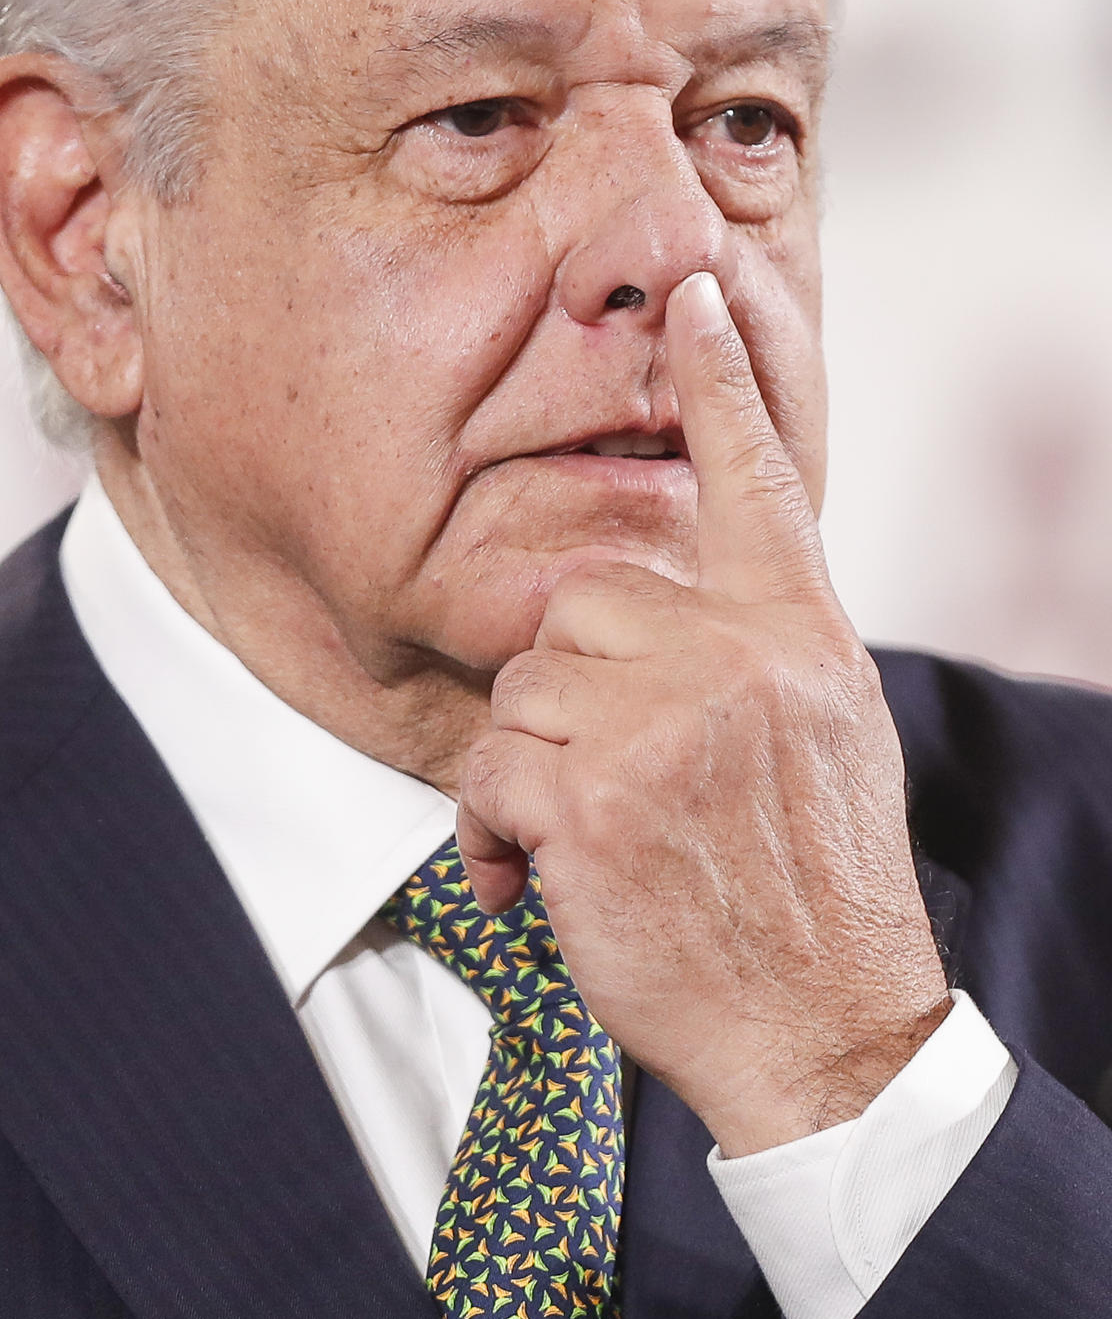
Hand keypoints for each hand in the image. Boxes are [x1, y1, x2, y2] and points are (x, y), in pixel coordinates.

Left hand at [457, 270, 949, 1156]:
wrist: (828, 1029)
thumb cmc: (819, 884)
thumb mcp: (829, 732)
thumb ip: (760, 644)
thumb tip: (692, 596)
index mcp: (801, 633)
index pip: (756, 479)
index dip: (720, 379)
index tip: (690, 290)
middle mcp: (740, 658)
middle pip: (579, 599)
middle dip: (573, 691)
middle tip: (612, 775)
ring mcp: (668, 724)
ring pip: (526, 686)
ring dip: (531, 770)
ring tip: (586, 838)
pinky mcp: (595, 797)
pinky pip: (489, 767)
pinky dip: (490, 833)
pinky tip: (533, 878)